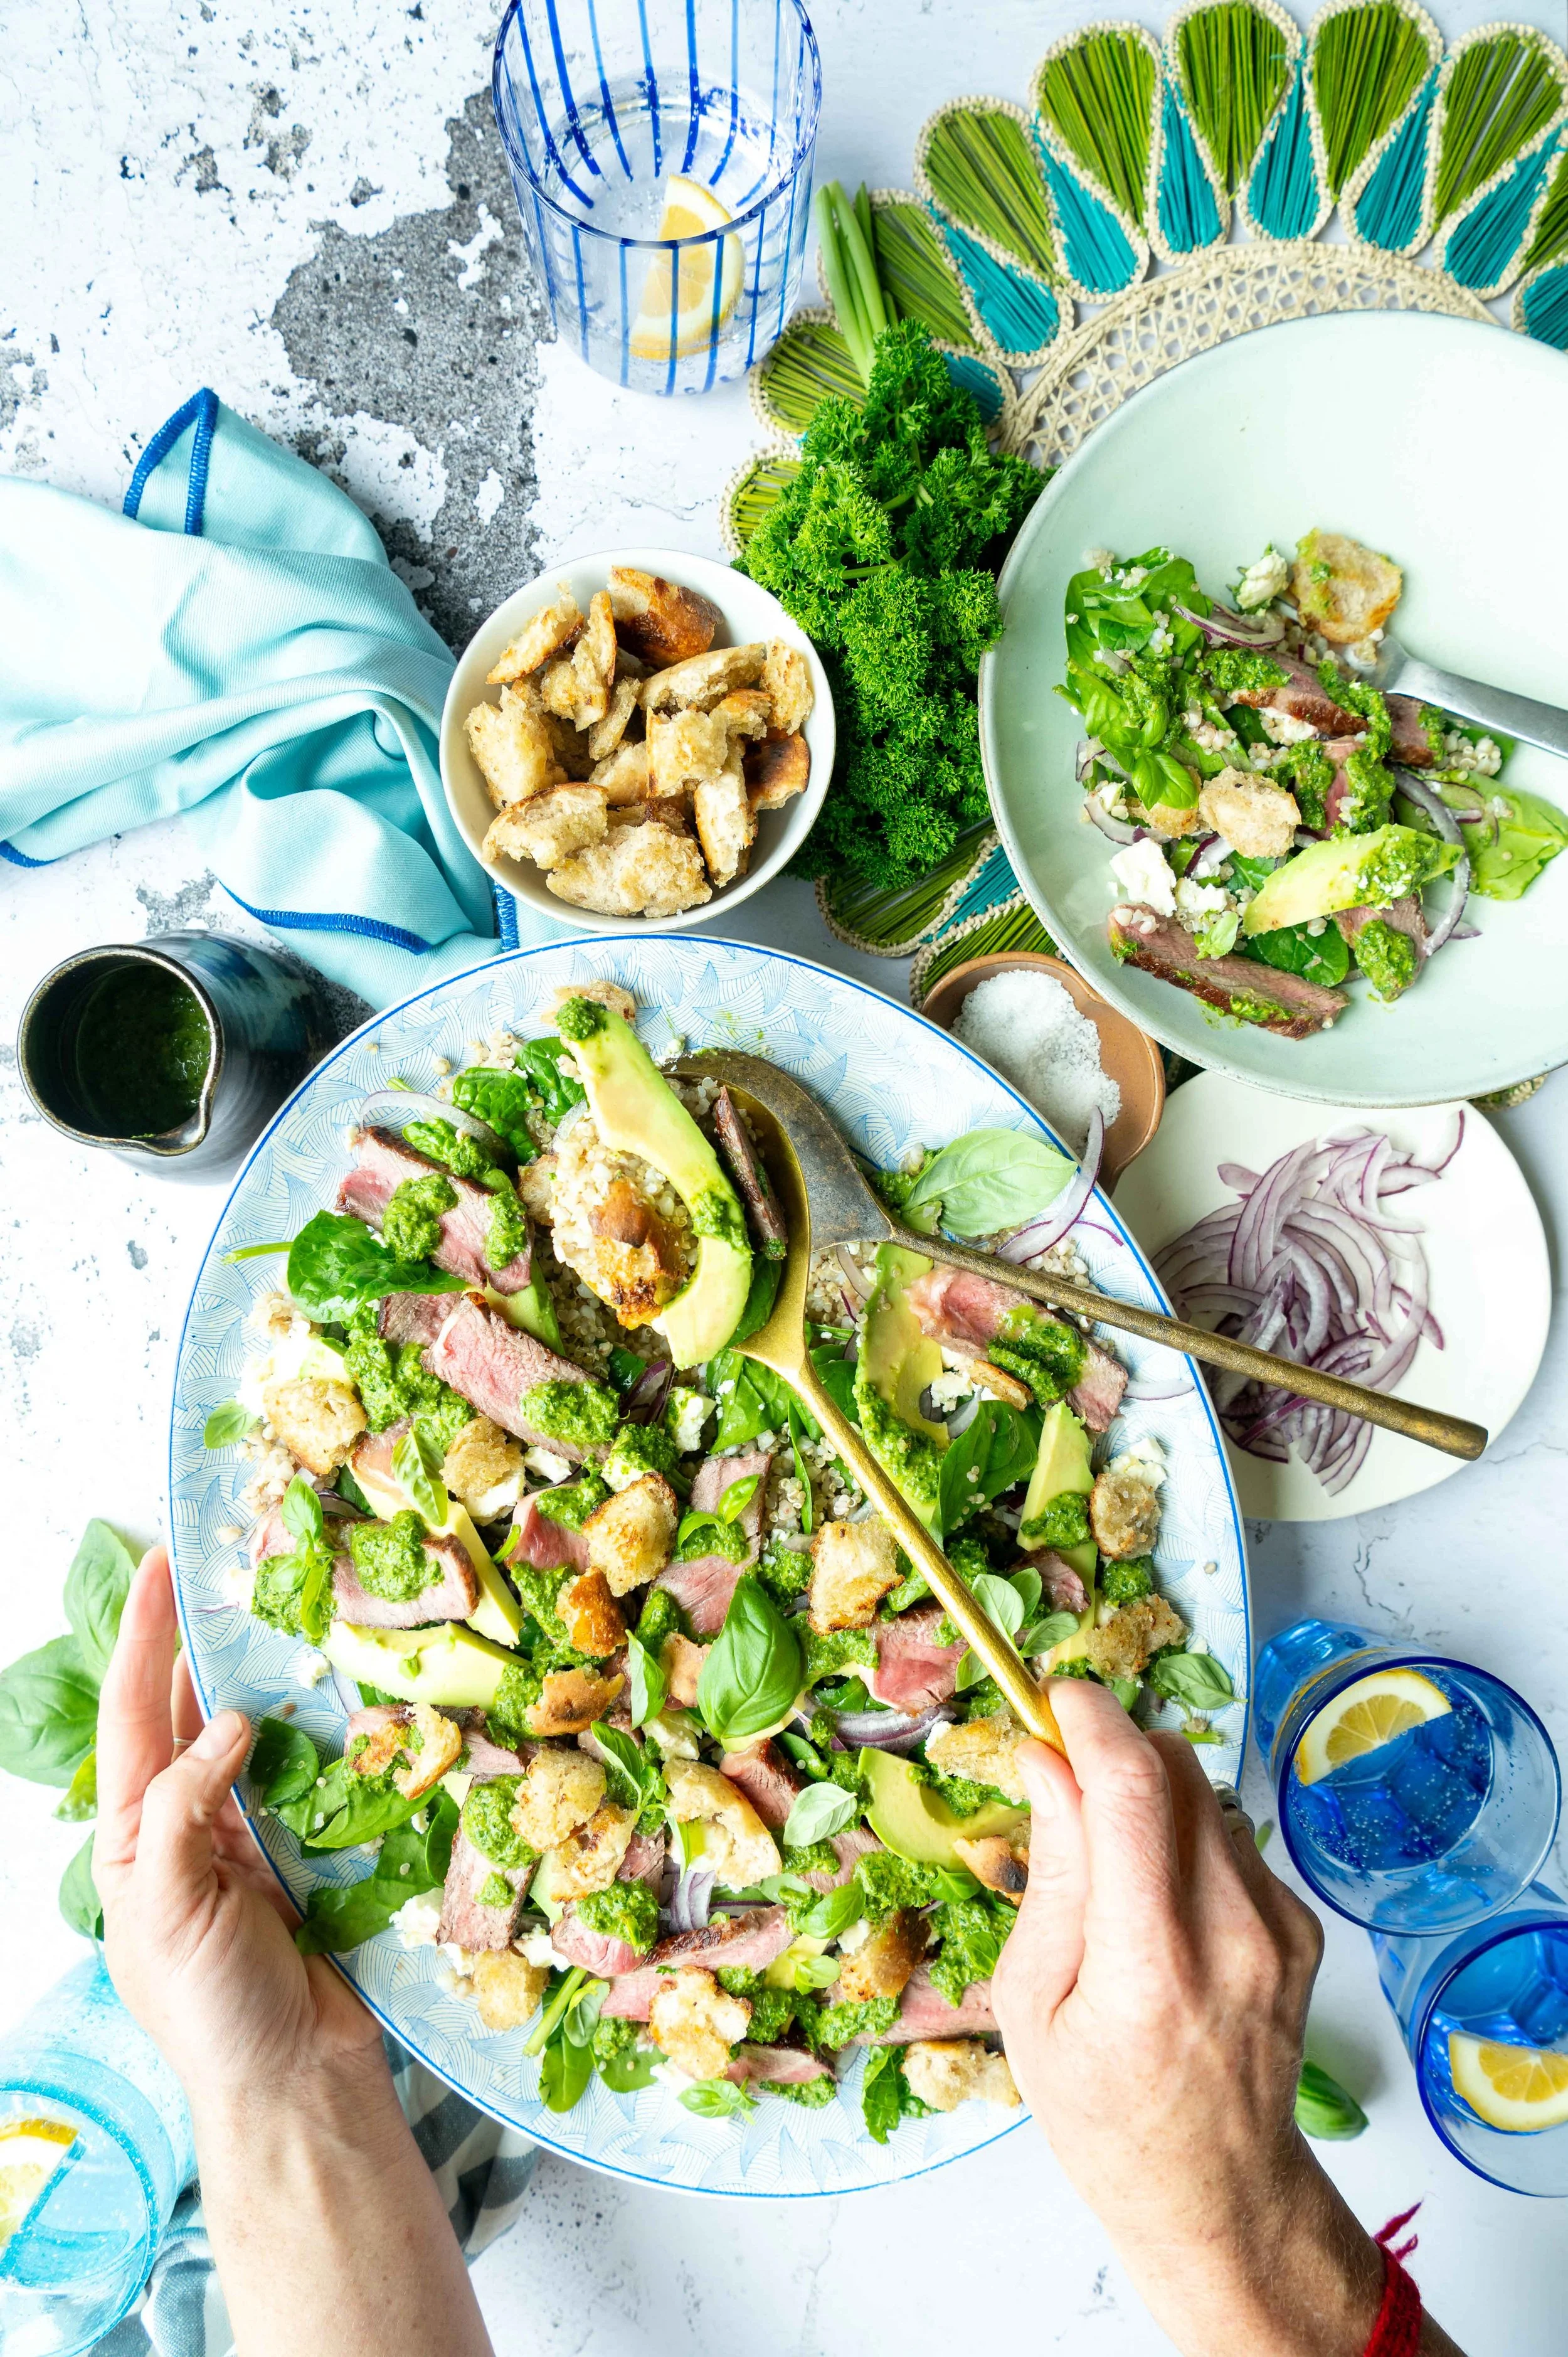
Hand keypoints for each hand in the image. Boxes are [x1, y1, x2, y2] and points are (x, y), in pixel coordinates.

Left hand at [96, 1548, 493, 2356]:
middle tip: (241, 1569)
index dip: (148, 1641)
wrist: (298, 2085)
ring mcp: (254, 1836)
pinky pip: (319, 1773)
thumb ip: (187, 1809)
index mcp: (134, 1839)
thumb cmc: (214, 2012)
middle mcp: (189, 1827)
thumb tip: (234, 1723)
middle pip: (198, 1712)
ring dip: (279, 1679)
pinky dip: (331, 1732)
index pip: (134, 1718)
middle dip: (212, 1642)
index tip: (164, 1567)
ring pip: (264, 1735)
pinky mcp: (313, 1850)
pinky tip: (351, 1692)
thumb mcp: (166, 1908)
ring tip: (302, 1612)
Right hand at [992, 1679, 1384, 2356]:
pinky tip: (1164, 1909)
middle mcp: (1230, 1935)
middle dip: (1115, 1750)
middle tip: (1068, 1783)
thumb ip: (1051, 1871)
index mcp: (1147, 1964)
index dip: (1091, 1719)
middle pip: (1175, 1768)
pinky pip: (1232, 1837)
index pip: (1133, 1788)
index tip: (1055, 1697)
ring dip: (1151, 1800)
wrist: (1214, 2189)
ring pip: (1205, 1794)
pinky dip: (1188, 1843)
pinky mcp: (1302, 1927)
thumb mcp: (1030, 2001)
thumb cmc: (1100, 2109)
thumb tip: (1046, 1758)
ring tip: (1116, 1874)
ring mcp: (1279, 1930)